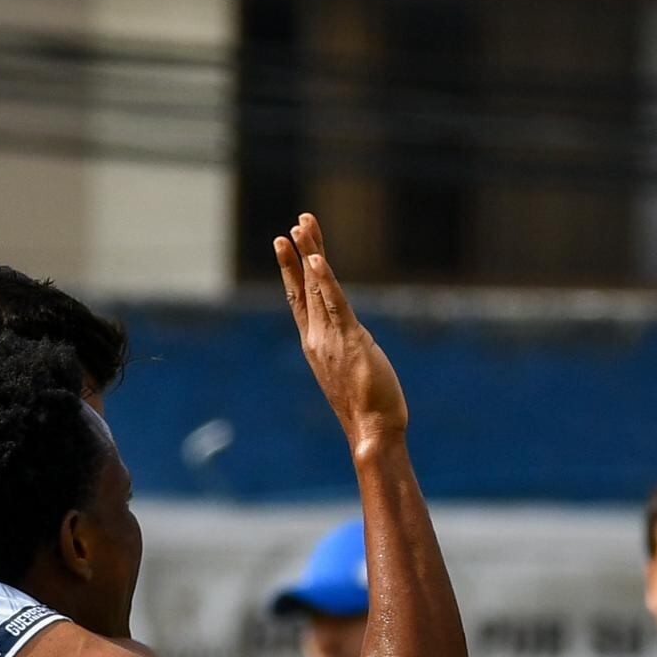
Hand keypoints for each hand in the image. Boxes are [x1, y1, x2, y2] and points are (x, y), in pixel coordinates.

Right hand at [270, 215, 405, 452]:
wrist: (371, 431)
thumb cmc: (368, 410)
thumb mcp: (352, 373)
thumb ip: (348, 353)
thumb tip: (354, 350)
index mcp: (315, 344)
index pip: (300, 299)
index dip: (292, 271)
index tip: (285, 245)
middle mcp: (316, 337)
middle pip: (304, 286)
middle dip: (298, 253)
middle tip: (294, 225)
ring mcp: (330, 338)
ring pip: (316, 287)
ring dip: (309, 254)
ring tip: (302, 226)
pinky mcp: (349, 339)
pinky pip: (334, 303)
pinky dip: (325, 280)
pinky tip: (317, 259)